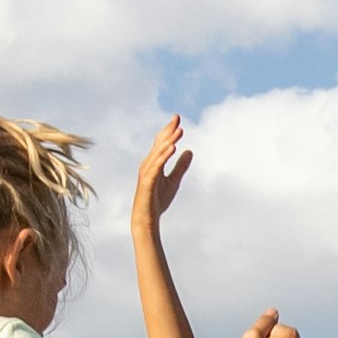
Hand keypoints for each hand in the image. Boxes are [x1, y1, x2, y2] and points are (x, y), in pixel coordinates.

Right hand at [129, 115, 192, 234]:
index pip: (161, 143)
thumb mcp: (174, 181)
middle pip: (159, 144)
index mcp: (154, 163)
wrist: (147, 219)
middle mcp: (148, 164)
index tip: (177, 119)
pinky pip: (156, 167)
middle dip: (169, 131)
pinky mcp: (147, 182)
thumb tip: (190, 151)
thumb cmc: (157, 201)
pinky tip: (172, 148)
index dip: (169, 131)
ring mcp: (147, 173)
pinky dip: (163, 156)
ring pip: (158, 153)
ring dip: (168, 141)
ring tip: (179, 131)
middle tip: (177, 118)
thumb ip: (181, 166)